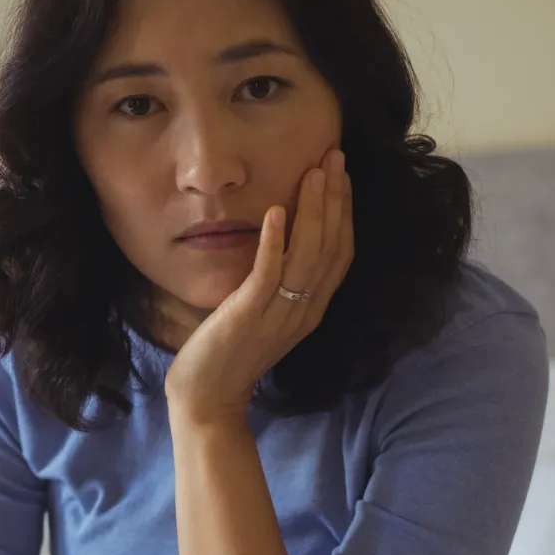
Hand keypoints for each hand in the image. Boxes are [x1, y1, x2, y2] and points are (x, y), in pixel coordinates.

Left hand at [164, 146, 353, 426]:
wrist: (209, 397)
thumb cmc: (231, 353)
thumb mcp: (265, 312)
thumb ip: (280, 282)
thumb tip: (282, 241)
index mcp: (312, 308)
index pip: (340, 253)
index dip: (345, 212)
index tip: (344, 175)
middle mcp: (304, 310)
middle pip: (332, 246)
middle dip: (336, 199)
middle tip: (335, 157)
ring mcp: (279, 314)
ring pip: (307, 255)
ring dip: (313, 210)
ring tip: (314, 172)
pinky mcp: (249, 316)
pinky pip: (268, 274)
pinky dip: (274, 241)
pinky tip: (274, 211)